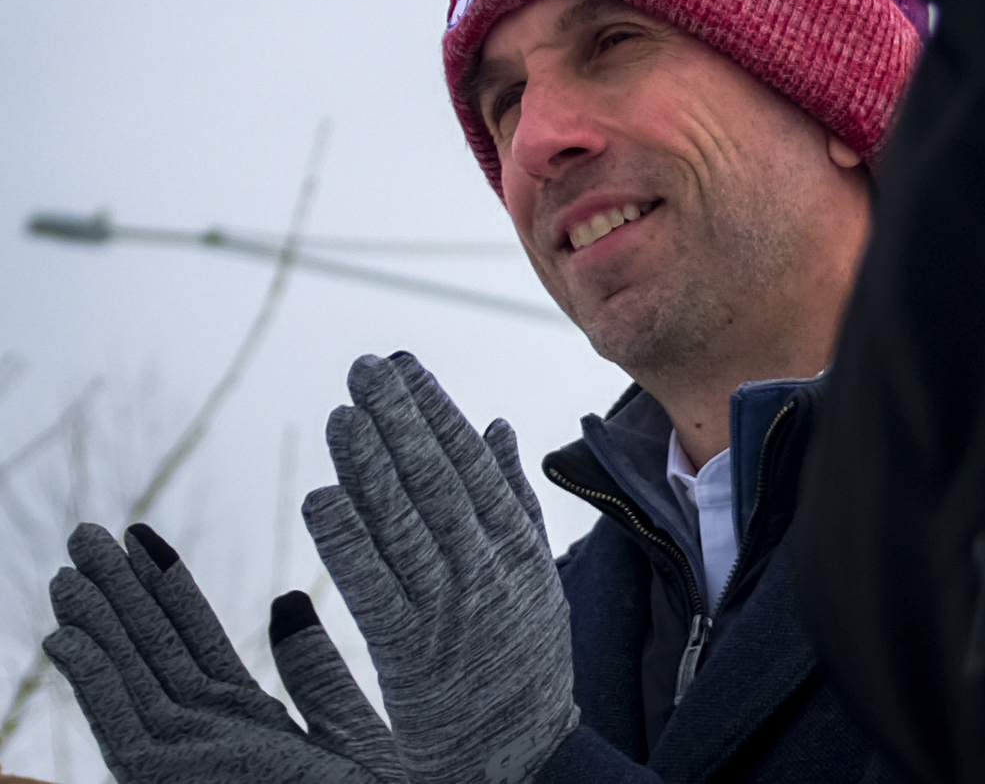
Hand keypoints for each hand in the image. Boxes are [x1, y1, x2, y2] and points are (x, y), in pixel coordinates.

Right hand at [44, 522, 402, 783]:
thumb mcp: (348, 730)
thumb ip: (314, 671)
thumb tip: (287, 597)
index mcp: (251, 727)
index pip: (195, 640)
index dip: (167, 586)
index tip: (140, 535)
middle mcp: (211, 740)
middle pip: (154, 652)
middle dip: (119, 593)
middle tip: (85, 533)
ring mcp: (189, 763)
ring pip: (129, 678)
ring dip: (96, 622)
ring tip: (68, 567)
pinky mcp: (171, 779)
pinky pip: (121, 723)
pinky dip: (91, 681)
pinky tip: (64, 637)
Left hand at [303, 352, 577, 783]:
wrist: (520, 759)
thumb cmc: (524, 660)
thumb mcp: (537, 572)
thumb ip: (515, 497)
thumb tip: (494, 422)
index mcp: (517, 547)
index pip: (471, 461)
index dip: (435, 409)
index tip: (404, 365)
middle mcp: (486, 571)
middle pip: (435, 479)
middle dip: (398, 417)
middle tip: (363, 368)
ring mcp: (449, 612)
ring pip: (404, 522)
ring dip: (370, 464)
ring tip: (342, 415)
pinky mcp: (409, 655)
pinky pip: (372, 587)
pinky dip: (347, 540)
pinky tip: (322, 499)